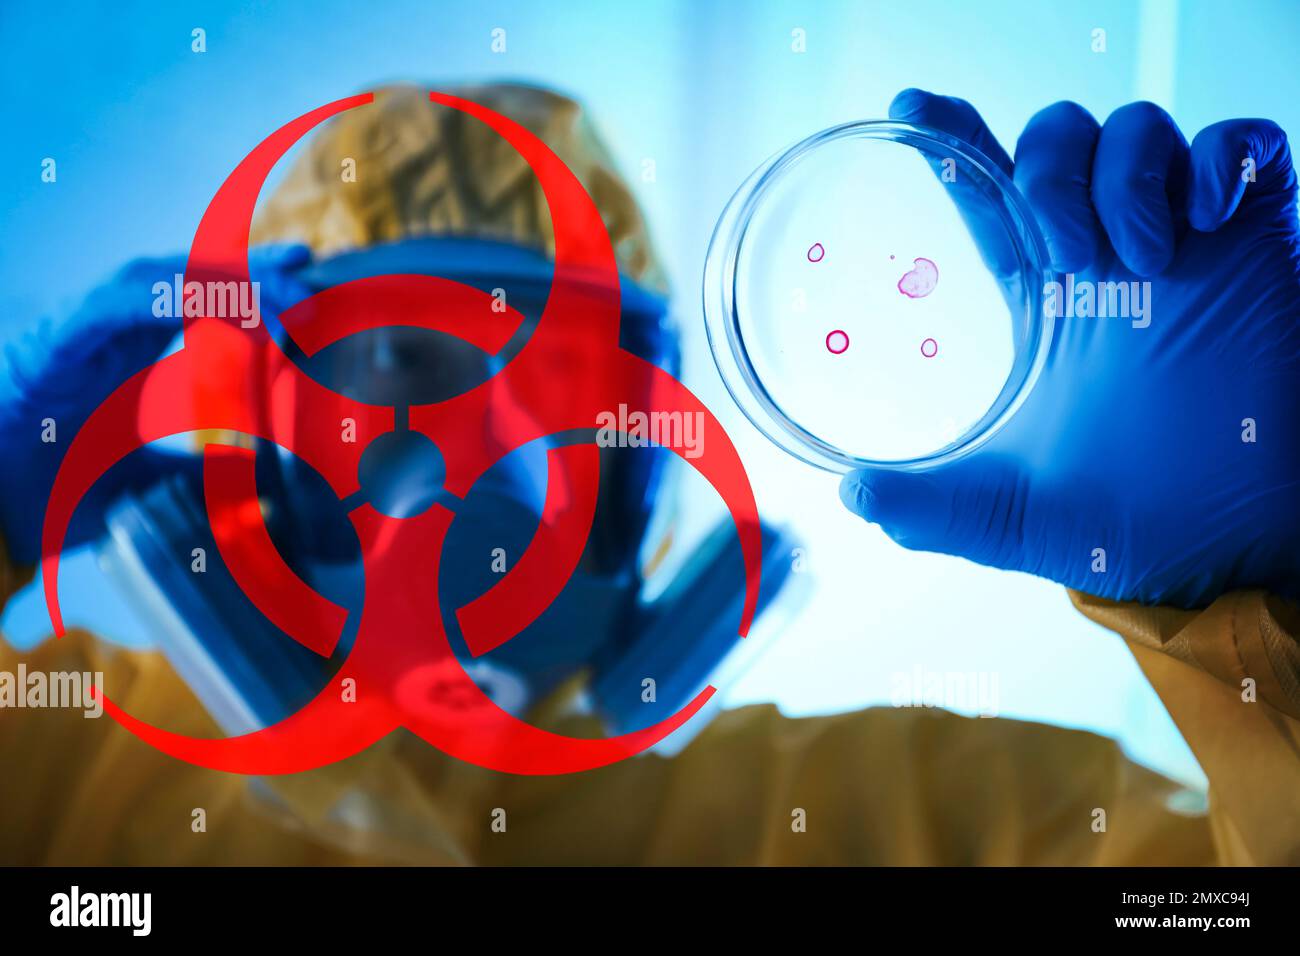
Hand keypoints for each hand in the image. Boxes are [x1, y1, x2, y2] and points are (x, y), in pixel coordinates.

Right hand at [0, 245, 311, 565]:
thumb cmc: (48, 483)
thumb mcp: (143, 481)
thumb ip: (193, 478)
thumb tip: (253, 493)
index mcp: (134, 346)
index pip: (206, 299)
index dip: (258, 285)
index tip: (309, 282)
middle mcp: (114, 325)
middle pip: (194, 276)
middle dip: (255, 272)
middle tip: (310, 275)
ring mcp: (86, 326)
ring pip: (165, 278)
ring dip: (226, 282)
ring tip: (281, 298)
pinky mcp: (59, 338)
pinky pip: (118, 304)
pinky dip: (168, 299)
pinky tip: (212, 305)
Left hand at [840, 89, 1299, 607]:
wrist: (1233, 546)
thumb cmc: (1128, 526)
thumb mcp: (1010, 515)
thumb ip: (931, 507)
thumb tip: (851, 497)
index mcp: (1046, 302)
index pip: (988, 198)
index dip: (953, 144)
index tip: (909, 109)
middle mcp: (1109, 259)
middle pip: (1056, 140)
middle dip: (1048, 172)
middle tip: (1070, 257)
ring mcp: (1186, 242)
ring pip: (1137, 127)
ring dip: (1125, 176)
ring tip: (1141, 259)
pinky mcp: (1257, 237)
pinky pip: (1241, 142)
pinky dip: (1217, 160)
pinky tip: (1204, 221)